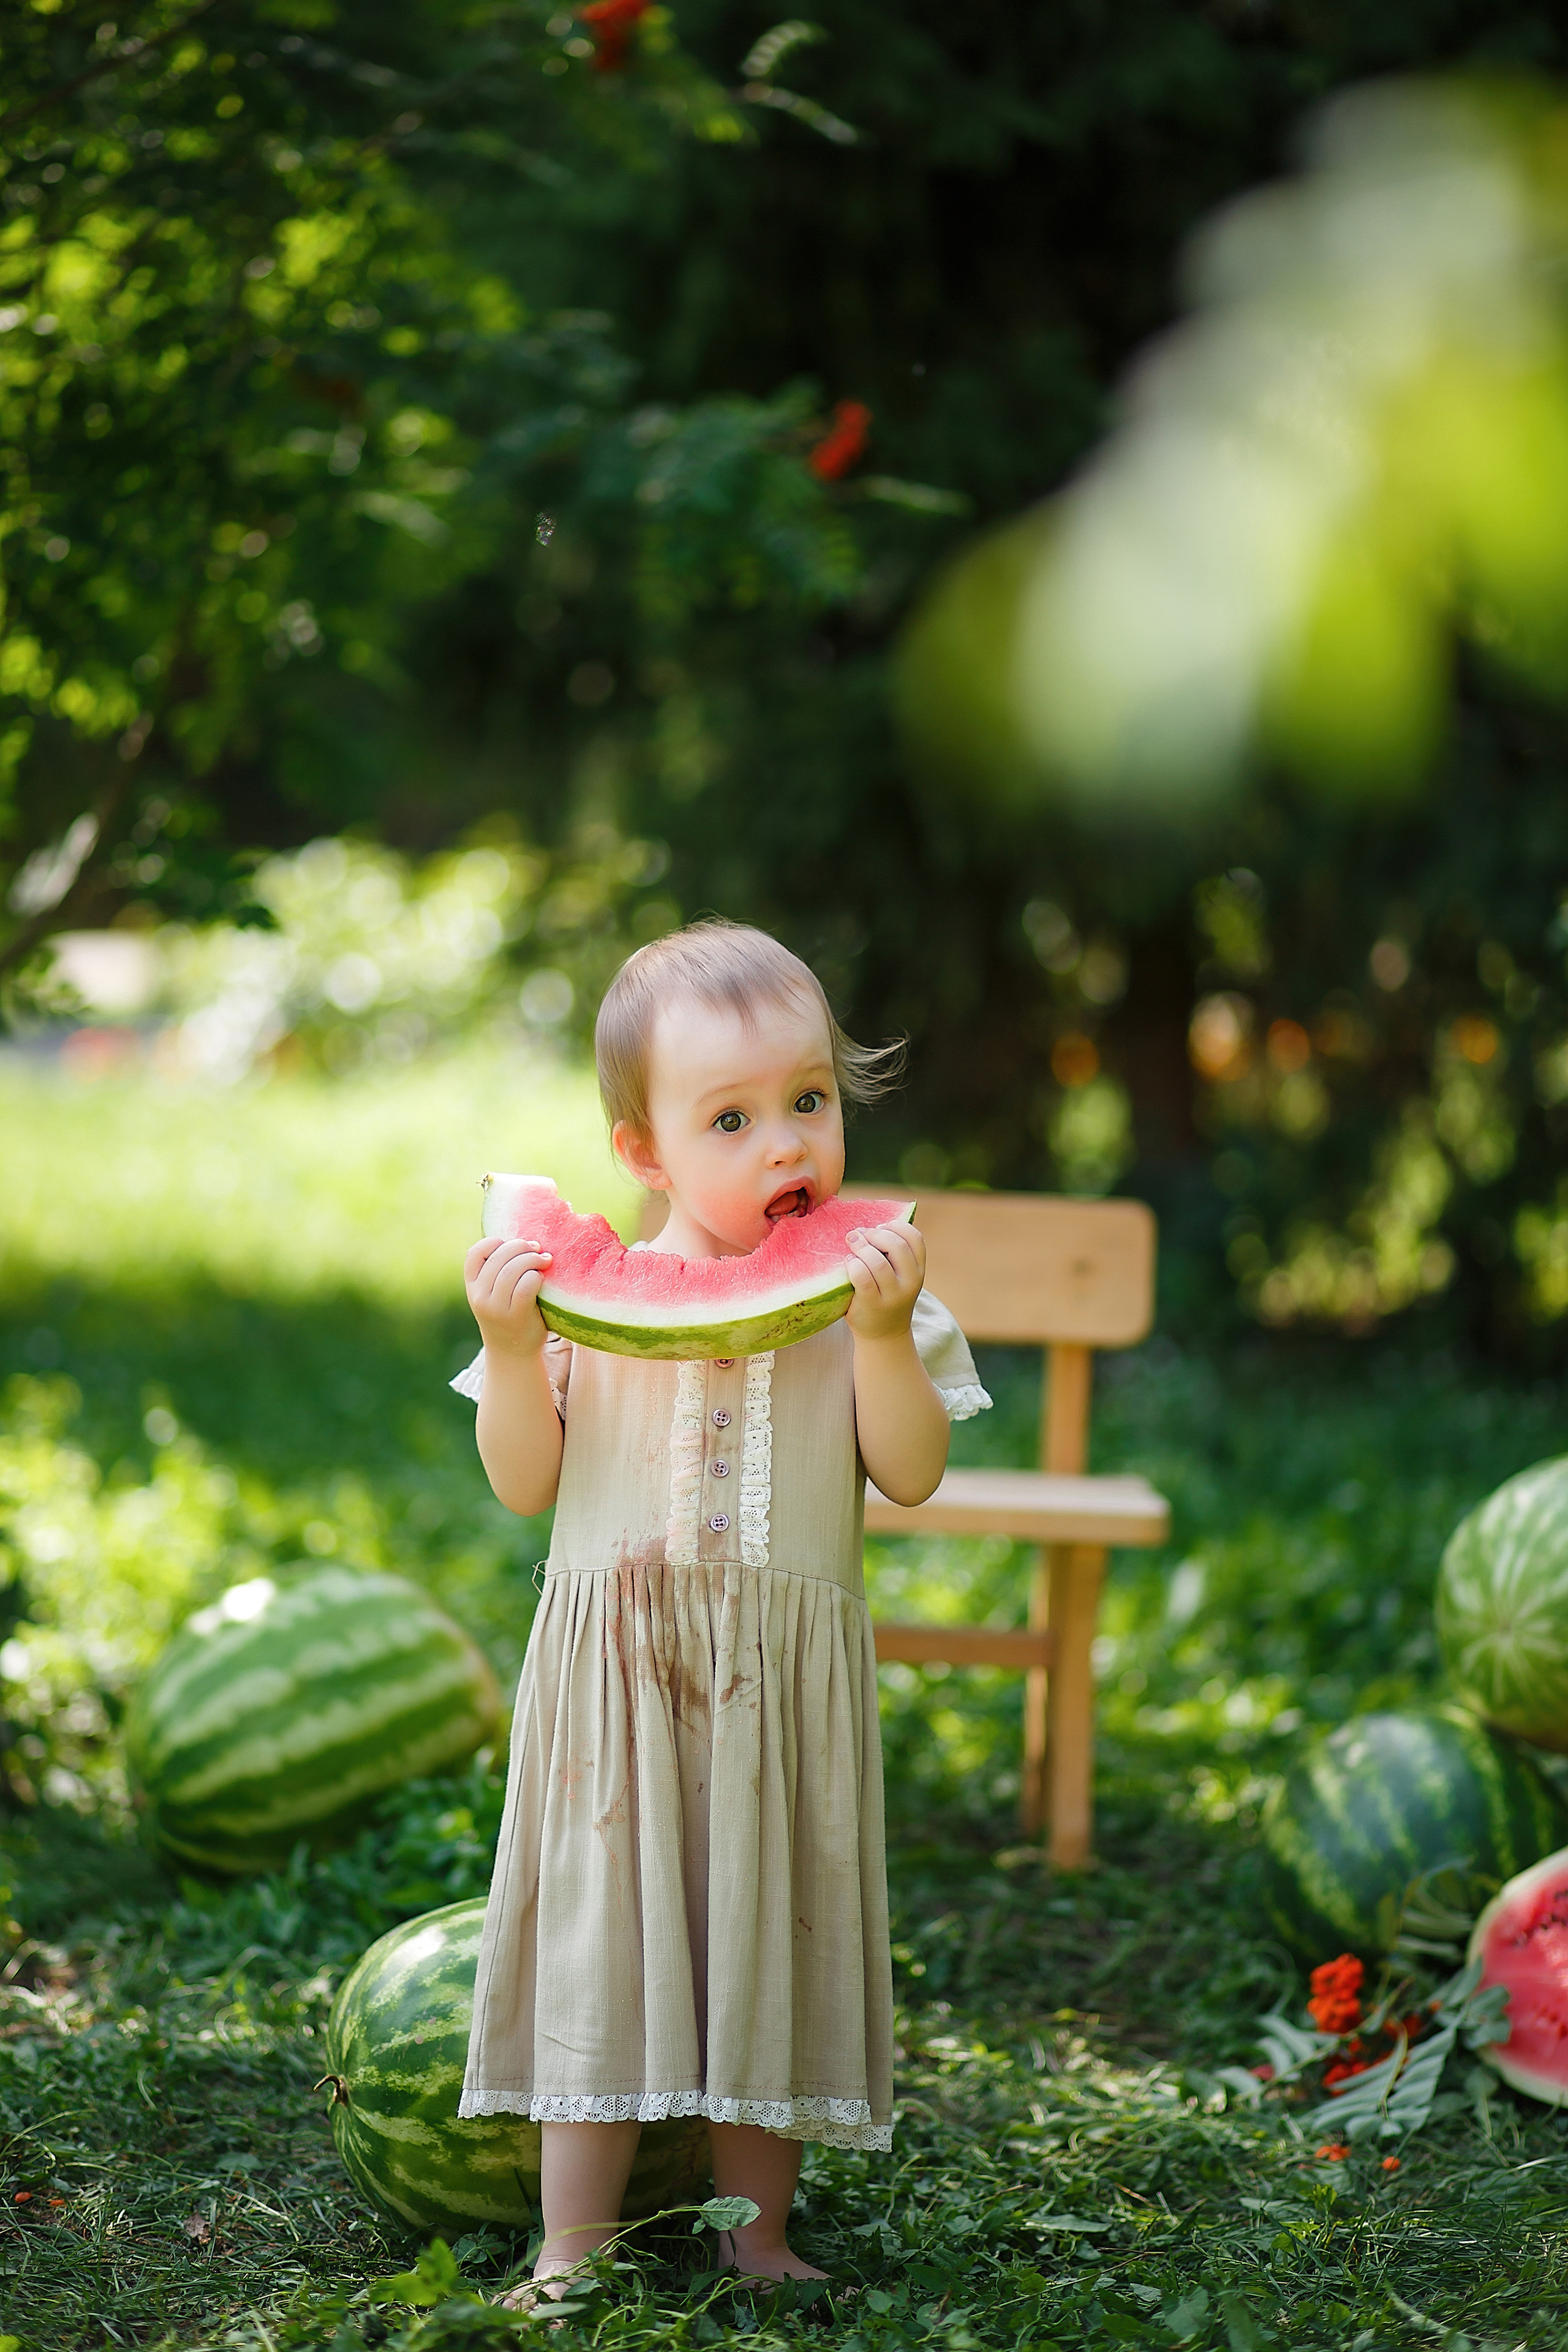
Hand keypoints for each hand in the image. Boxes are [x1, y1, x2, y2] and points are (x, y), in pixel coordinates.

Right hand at [464, 1236, 552, 1357]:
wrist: (512, 1353)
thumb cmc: (508, 1316)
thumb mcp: (493, 1295)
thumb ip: (498, 1272)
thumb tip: (526, 1240)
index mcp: (472, 1287)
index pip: (475, 1253)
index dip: (494, 1242)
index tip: (511, 1244)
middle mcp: (480, 1296)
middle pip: (498, 1257)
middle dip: (521, 1246)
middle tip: (537, 1248)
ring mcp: (496, 1307)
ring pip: (512, 1269)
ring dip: (532, 1259)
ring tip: (545, 1260)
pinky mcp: (515, 1315)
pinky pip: (526, 1285)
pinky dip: (536, 1276)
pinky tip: (543, 1277)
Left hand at [844, 1221, 925, 1342]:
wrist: (883, 1335)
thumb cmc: (887, 1297)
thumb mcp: (900, 1277)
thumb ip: (893, 1255)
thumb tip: (867, 1227)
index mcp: (919, 1271)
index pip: (915, 1238)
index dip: (896, 1226)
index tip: (880, 1227)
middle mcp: (910, 1282)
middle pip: (897, 1245)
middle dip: (875, 1234)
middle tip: (860, 1234)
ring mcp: (892, 1295)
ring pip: (877, 1262)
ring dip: (861, 1246)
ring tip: (851, 1242)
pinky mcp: (873, 1304)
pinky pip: (862, 1277)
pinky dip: (853, 1264)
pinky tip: (848, 1262)